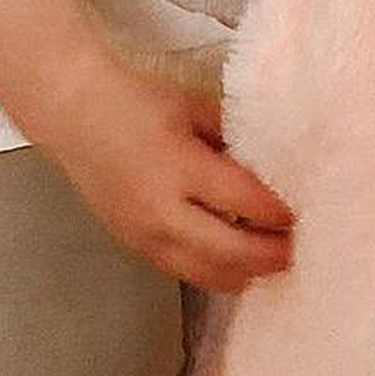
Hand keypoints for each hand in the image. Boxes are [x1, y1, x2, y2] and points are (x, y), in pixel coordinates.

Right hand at [44, 67, 293, 294]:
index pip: (243, 202)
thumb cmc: (135, 101)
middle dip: (270, 255)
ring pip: (207, 274)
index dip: (277, 214)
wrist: (73, 114)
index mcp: (179, 166)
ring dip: (245, 272)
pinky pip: (183, 272)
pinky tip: (237, 266)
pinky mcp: (133, 246)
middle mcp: (161, 209)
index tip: (300, 217)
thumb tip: (270, 165)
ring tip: (274, 263)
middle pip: (230, 251)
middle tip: (299, 251)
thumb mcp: (194, 107)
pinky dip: (215, 272)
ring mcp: (144, 235)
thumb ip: (233, 137)